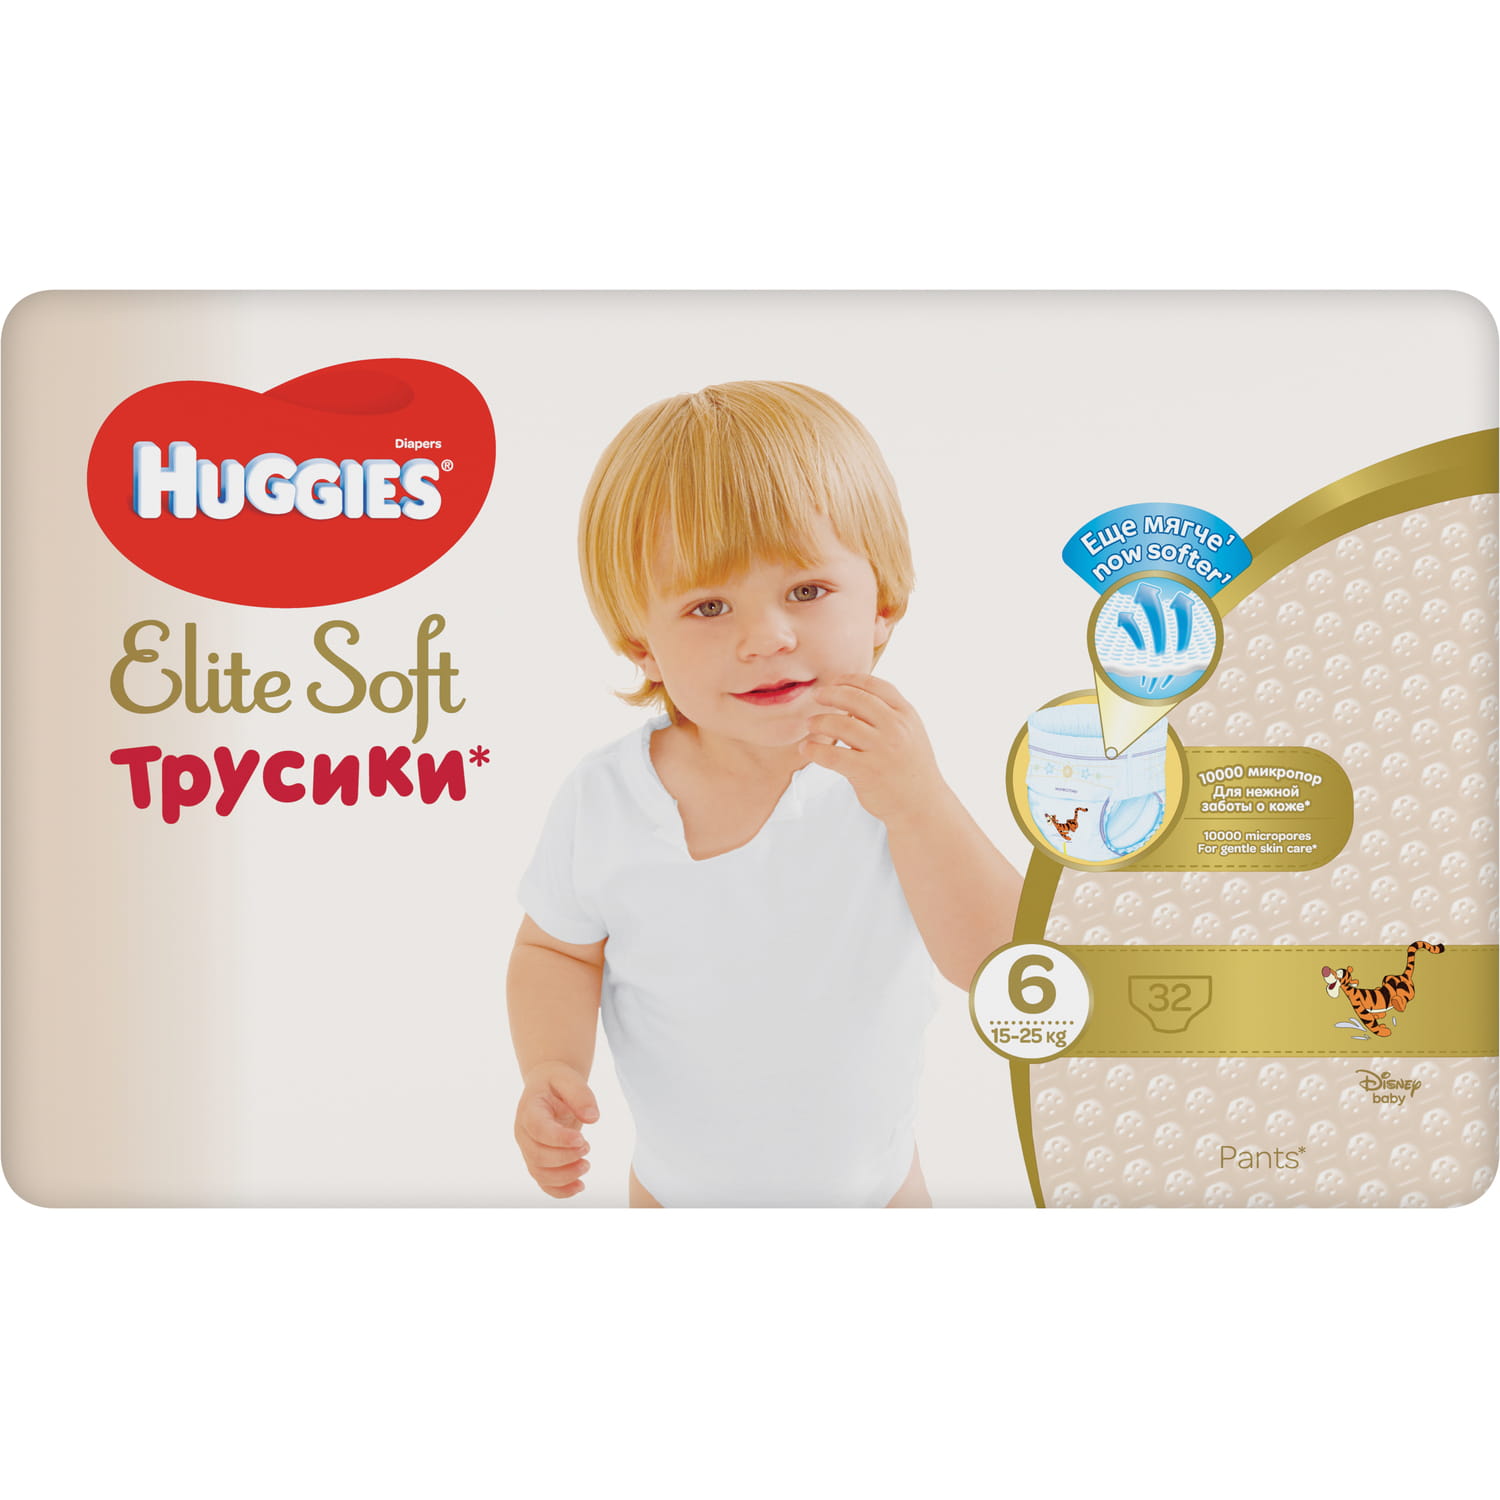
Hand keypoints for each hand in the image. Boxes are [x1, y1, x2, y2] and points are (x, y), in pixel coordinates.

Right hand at [515, 1061, 598, 1198]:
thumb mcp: (570, 1079)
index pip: (538, 1129)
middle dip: (565, 1158)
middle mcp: (523, 1132)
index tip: (582, 1140)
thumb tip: (593, 1118)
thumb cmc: (557, 1082)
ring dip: (564, 1176)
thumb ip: (581, 1095)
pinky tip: (579, 1186)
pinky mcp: (536, 1159)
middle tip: (588, 1148)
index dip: (558, 1139)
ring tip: (586, 1166)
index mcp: (529, 1109)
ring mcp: (527, 1148)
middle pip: (537, 1155)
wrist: (546, 1086)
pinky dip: (560, 1190)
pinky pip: (543, 1181)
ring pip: (539, 1172)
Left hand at [801, 674, 946, 825]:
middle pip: (855, 699)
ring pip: (840, 724)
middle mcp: (895, 728)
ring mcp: (881, 750)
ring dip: (819, 721)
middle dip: (831, 694)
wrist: (922, 805)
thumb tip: (853, 695)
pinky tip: (806, 749)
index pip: (875, 685)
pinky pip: (832, 755)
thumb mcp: (911, 732)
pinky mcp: (866, 771)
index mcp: (906, 715)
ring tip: (810, 724)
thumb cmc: (911, 767)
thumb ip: (889, 713)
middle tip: (816, 696)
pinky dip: (814, 749)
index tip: (834, 682)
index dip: (850, 679)